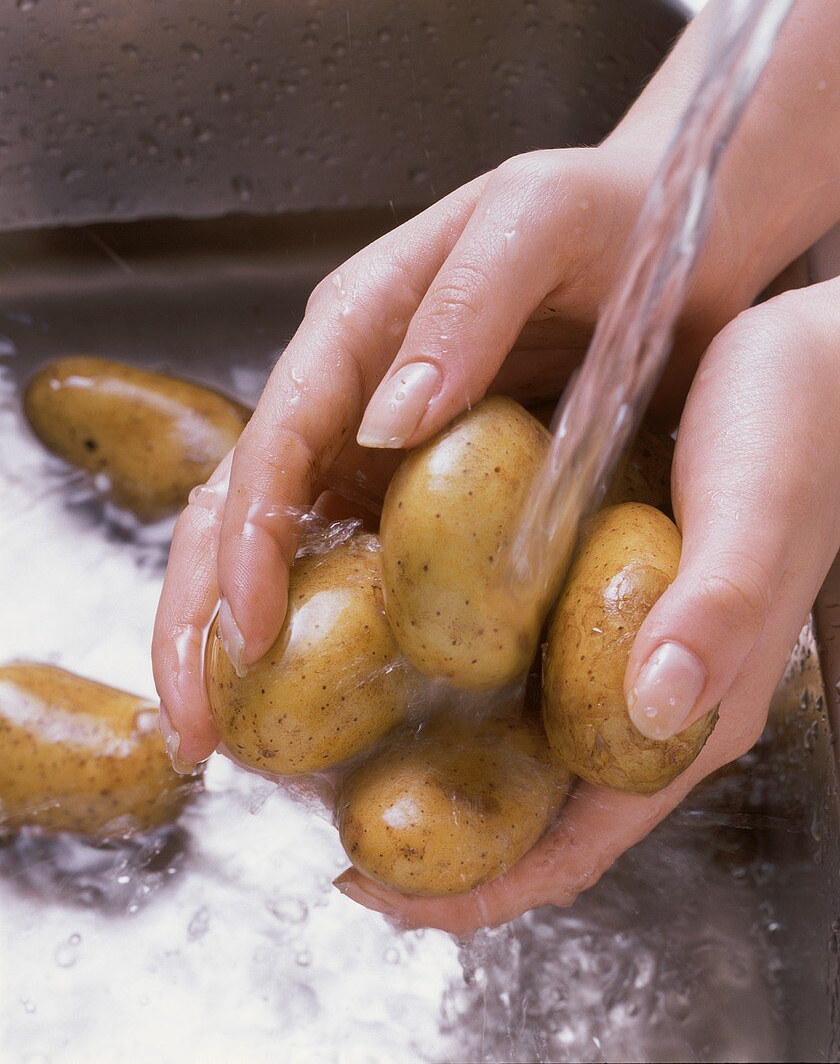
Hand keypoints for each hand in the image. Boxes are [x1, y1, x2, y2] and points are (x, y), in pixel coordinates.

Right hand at [153, 138, 740, 767]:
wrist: (674, 240)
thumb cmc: (610, 214)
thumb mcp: (536, 225)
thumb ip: (463, 308)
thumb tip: (387, 422)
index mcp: (359, 325)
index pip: (275, 440)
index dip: (246, 538)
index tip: (248, 628)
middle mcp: (355, 395)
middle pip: (243, 508)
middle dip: (203, 615)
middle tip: (196, 723)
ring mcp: (387, 449)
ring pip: (286, 548)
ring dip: (243, 641)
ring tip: (230, 738)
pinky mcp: (432, 492)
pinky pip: (366, 566)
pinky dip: (334, 634)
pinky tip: (329, 705)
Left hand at [334, 276, 839, 930]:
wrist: (819, 368)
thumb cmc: (804, 432)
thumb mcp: (759, 513)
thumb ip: (716, 609)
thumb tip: (656, 702)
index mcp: (692, 713)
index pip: (578, 844)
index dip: (480, 887)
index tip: (376, 889)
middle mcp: (650, 697)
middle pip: (532, 806)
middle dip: (436, 833)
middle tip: (331, 820)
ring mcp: (620, 650)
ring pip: (518, 740)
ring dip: (435, 760)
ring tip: (339, 748)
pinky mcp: (599, 598)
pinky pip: (521, 664)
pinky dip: (457, 680)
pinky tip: (398, 648)